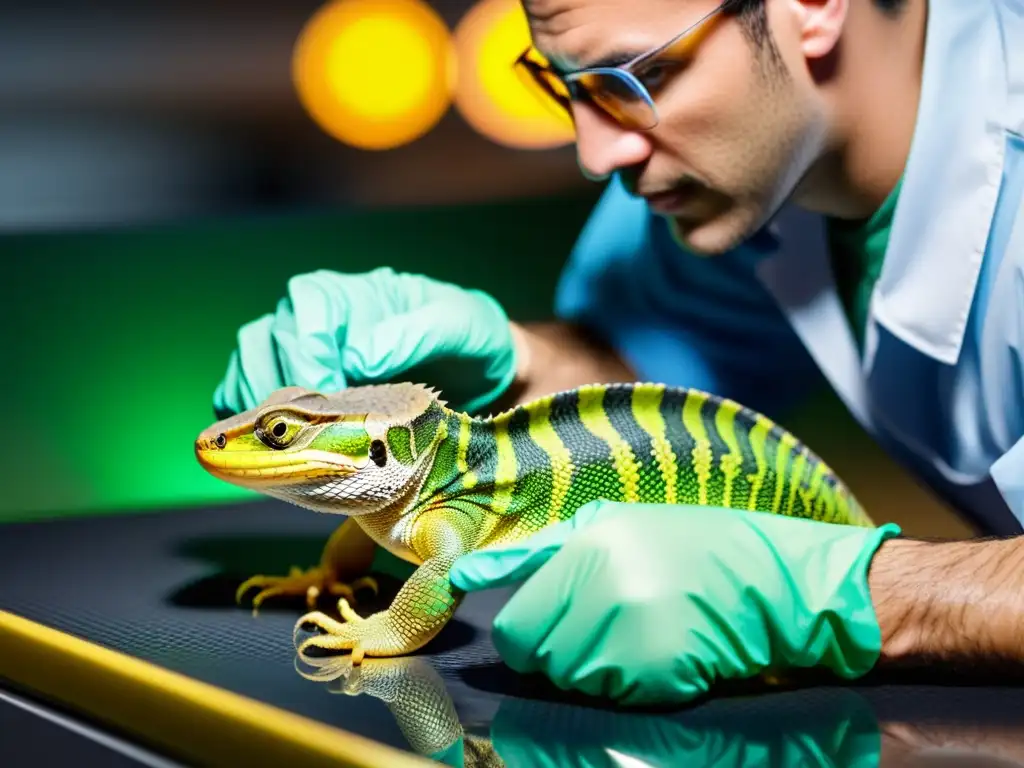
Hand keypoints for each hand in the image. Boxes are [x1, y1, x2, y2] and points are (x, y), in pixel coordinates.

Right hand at [212, 267, 516, 416]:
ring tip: (289, 442)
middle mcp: (308, 317)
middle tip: (311, 428)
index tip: (329, 391)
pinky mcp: (290, 389)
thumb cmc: (462, 337)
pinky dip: (250, 422)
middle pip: (264, 341)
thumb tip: (360, 357)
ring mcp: (293, 353)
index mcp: (345, 293)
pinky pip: (246, 399)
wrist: (468, 372)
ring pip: (247, 369)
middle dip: (282, 386)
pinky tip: (274, 448)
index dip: (310, 351)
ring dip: (258, 407)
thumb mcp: (456, 325)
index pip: (305, 309)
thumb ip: (412, 333)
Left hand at [449, 500, 900, 705]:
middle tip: (615, 632)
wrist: (777, 581)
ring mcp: (633, 625)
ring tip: (646, 640)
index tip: (562, 630)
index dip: (536, 637)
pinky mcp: (664, 663)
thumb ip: (534, 554)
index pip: (516, 628)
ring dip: (604, 674)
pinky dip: (642, 689)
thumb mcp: (610, 527)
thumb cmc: (690, 551)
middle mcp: (602, 581)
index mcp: (584, 545)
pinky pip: (622, 698)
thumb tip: (462, 573)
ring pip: (578, 683)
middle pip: (544, 659)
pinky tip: (672, 658)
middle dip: (568, 656)